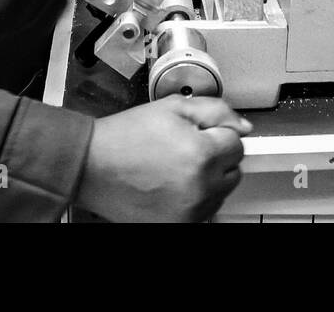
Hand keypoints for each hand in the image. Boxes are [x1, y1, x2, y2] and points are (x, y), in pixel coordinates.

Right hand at [76, 96, 250, 222]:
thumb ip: (215, 111)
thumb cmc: (125, 136)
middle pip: (234, 170)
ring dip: (207, 179)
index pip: (237, 143)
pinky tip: (170, 185)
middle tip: (186, 148)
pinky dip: (194, 199)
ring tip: (174, 167)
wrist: (90, 165)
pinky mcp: (178, 226)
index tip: (198, 132)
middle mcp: (200, 188)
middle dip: (216, 157)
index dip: (217, 133)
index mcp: (201, 154)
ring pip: (221, 192)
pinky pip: (203, 211)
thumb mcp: (172, 107)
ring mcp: (190, 212)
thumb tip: (243, 127)